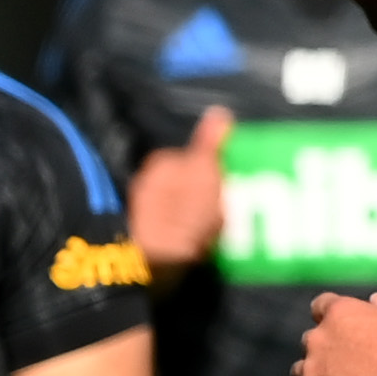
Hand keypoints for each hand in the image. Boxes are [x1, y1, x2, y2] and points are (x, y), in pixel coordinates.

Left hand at [127, 106, 232, 267]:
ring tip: (218, 225)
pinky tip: (201, 240)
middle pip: (188, 180)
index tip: (231, 181)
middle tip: (228, 204)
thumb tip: (220, 111)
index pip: (195, 156)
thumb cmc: (185, 215)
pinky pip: (178, 225)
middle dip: (208, 189)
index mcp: (159, 163)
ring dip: (200, 210)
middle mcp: (146, 181)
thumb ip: (209, 143)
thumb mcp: (204, 172)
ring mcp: (144, 210)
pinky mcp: (148, 235)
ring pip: (183, 203)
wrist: (159, 264)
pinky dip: (191, 229)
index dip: (216, 168)